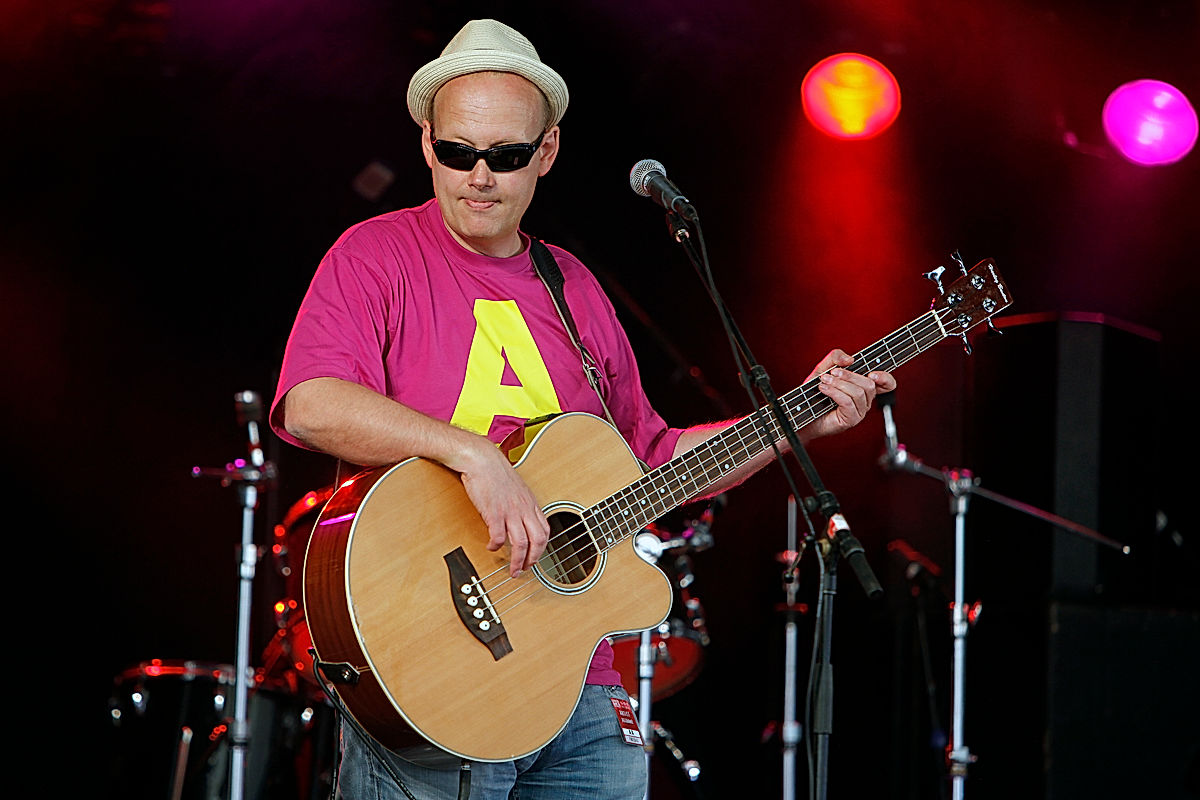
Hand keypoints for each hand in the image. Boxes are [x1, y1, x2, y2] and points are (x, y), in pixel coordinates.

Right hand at [456, 438, 550, 577]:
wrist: (481, 459)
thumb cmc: (496, 471)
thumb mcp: (517, 488)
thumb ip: (522, 504)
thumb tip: (522, 519)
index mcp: (530, 503)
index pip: (545, 531)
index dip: (542, 548)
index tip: (535, 557)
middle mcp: (523, 508)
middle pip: (537, 540)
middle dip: (533, 559)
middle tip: (525, 569)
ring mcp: (510, 511)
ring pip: (520, 543)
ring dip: (517, 561)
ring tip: (513, 569)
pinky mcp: (493, 512)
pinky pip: (498, 536)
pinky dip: (495, 546)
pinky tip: (491, 547)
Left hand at [805, 349, 895, 438]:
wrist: (802, 412)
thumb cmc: (814, 392)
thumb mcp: (823, 368)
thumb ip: (835, 357)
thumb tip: (851, 359)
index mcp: (863, 388)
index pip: (887, 384)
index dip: (885, 378)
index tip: (872, 374)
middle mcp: (864, 400)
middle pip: (869, 385)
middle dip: (849, 375)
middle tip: (832, 373)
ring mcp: (859, 411)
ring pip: (858, 392)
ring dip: (839, 383)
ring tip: (824, 381)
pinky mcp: (851, 420)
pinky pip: (848, 402)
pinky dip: (834, 392)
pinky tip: (824, 389)